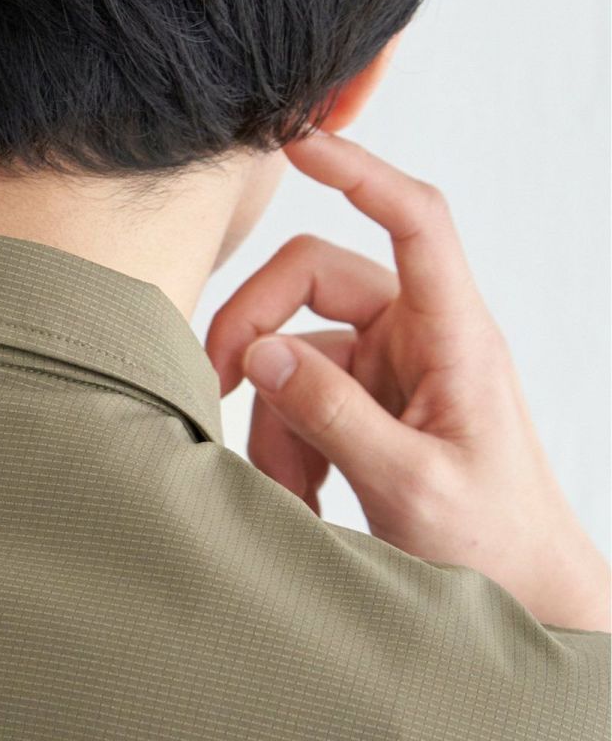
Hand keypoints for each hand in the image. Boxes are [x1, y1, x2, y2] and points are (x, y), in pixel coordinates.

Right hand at [205, 128, 610, 632]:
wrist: (524, 598)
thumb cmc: (493, 543)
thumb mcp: (408, 484)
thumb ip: (332, 414)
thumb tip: (259, 354)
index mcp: (454, 336)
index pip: (415, 221)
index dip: (359, 171)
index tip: (299, 142)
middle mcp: (421, 337)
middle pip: (316, 282)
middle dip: (256, 331)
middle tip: (216, 387)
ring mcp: (394, 369)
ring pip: (297, 355)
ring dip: (277, 424)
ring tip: (293, 498)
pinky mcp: (372, 403)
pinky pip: (302, 399)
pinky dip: (289, 448)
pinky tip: (305, 501)